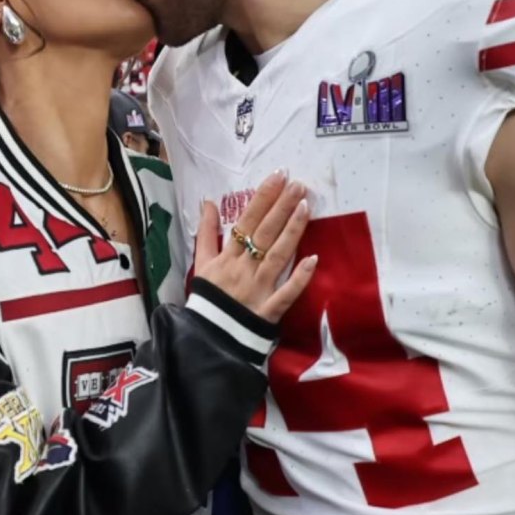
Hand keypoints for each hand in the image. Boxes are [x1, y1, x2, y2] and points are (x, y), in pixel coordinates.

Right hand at [194, 172, 316, 323]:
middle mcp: (243, 268)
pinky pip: (286, 293)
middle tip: (298, 183)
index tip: (278, 176)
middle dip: (281, 206)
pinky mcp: (269, 310)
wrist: (205, 338)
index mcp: (227, 256)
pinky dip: (299, 278)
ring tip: (306, 206)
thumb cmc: (208, 298)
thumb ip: (204, 233)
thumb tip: (206, 202)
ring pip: (277, 256)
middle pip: (264, 233)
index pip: (246, 221)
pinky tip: (313, 259)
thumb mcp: (201, 264)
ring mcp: (258, 289)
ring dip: (292, 231)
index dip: (263, 198)